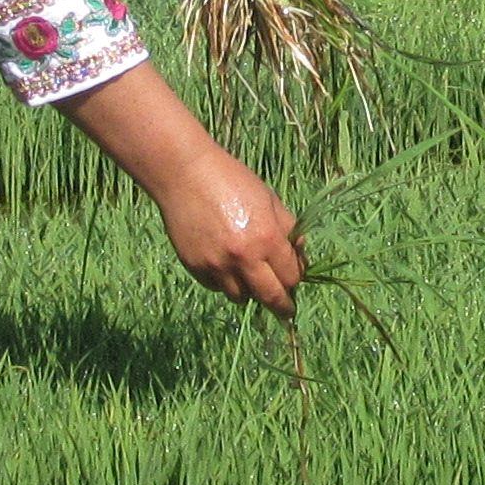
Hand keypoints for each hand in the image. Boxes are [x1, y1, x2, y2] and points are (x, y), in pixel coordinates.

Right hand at [152, 143, 308, 314]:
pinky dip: (224, 281)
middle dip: (282, 306)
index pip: (291, 278)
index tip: (294, 280)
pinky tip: (224, 263)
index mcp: (267, 238)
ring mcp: (216, 265)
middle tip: (285, 310)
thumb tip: (298, 257)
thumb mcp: (270, 200)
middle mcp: (243, 258)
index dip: (296, 279)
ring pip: (241, 297)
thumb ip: (288, 230)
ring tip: (248, 275)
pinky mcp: (195, 267)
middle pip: (270, 298)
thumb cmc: (233, 181)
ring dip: (249, 291)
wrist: (186, 174)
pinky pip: (217, 287)